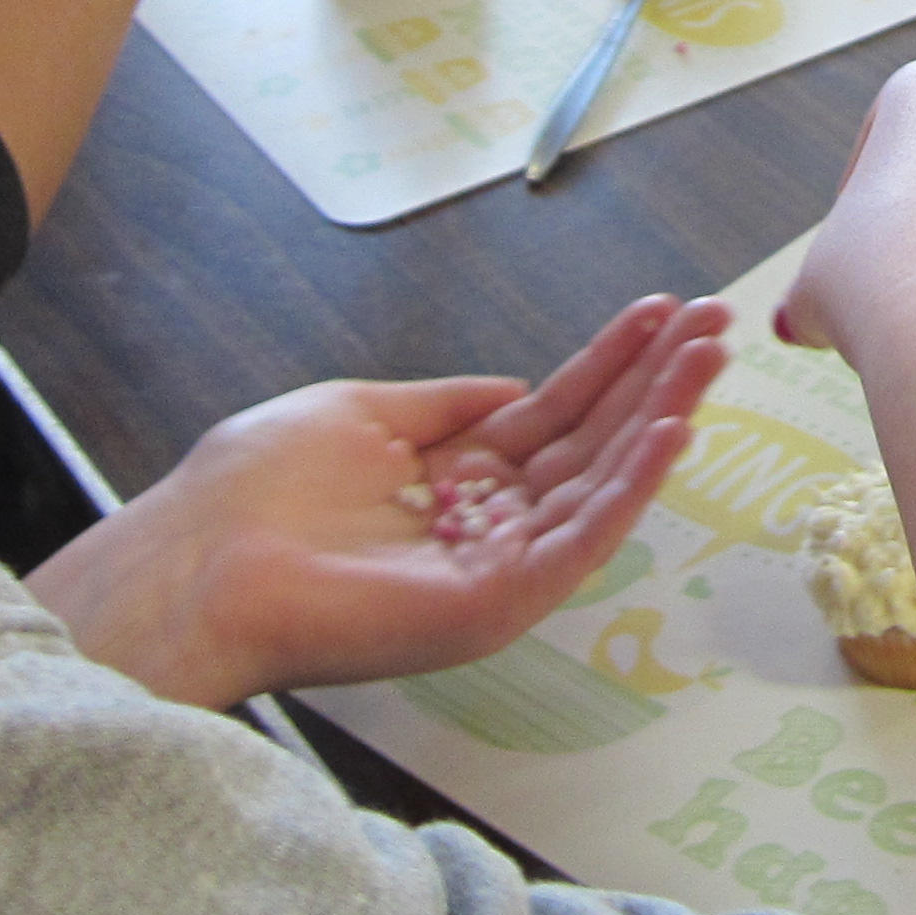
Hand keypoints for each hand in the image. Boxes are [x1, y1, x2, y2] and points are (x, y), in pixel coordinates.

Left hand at [26, 295, 733, 707]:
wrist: (195, 564)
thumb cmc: (249, 493)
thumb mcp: (358, 413)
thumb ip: (443, 405)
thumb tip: (515, 385)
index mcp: (456, 482)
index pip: (557, 414)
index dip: (613, 361)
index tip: (665, 311)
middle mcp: (489, 526)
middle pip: (596, 443)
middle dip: (661, 379)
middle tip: (720, 323)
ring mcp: (499, 568)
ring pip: (602, 484)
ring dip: (664, 417)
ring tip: (712, 357)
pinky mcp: (499, 603)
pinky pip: (581, 541)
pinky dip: (630, 487)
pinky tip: (669, 431)